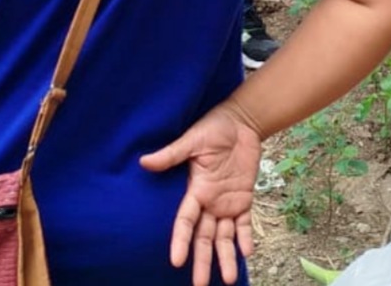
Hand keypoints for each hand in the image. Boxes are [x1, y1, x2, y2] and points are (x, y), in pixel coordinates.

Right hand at [140, 103, 263, 285]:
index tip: (176, 261)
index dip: (180, 241)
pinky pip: (244, 223)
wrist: (240, 121)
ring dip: (226, 257)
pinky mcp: (244, 198)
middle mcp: (209, 202)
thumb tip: (144, 161)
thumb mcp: (192, 140)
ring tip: (229, 279)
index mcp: (195, 191)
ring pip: (224, 237)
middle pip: (204, 238)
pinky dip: (245, 238)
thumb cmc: (213, 128)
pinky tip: (246, 253)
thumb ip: (172, 154)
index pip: (185, 222)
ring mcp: (227, 202)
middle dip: (202, 261)